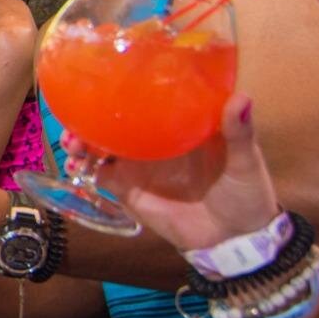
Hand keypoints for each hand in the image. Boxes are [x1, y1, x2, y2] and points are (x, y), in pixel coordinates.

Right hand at [95, 94, 283, 255]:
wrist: (236, 240)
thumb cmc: (246, 194)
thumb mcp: (245, 160)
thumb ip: (239, 132)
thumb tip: (241, 98)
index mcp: (180, 124)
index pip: (148, 99)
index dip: (124, 88)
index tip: (104, 77)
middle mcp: (155, 139)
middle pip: (115, 120)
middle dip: (90, 114)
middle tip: (77, 115)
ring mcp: (140, 164)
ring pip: (102, 145)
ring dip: (82, 140)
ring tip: (72, 143)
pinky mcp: (131, 190)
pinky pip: (101, 176)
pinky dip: (85, 170)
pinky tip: (77, 167)